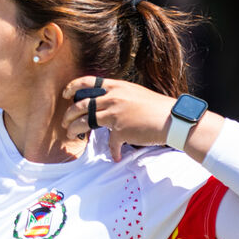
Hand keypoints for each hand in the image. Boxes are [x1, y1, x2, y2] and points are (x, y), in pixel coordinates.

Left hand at [61, 76, 175, 161]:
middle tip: (65, 122)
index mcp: (116, 86)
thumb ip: (118, 96)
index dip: (72, 87)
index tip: (65, 94)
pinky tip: (115, 156)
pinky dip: (113, 151)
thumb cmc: (156, 107)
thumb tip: (105, 104)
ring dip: (75, 129)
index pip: (87, 82)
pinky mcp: (120, 130)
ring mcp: (115, 114)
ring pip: (85, 122)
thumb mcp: (134, 93)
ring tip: (72, 135)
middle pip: (81, 104)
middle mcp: (113, 98)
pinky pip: (111, 143)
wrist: (173, 119)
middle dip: (68, 114)